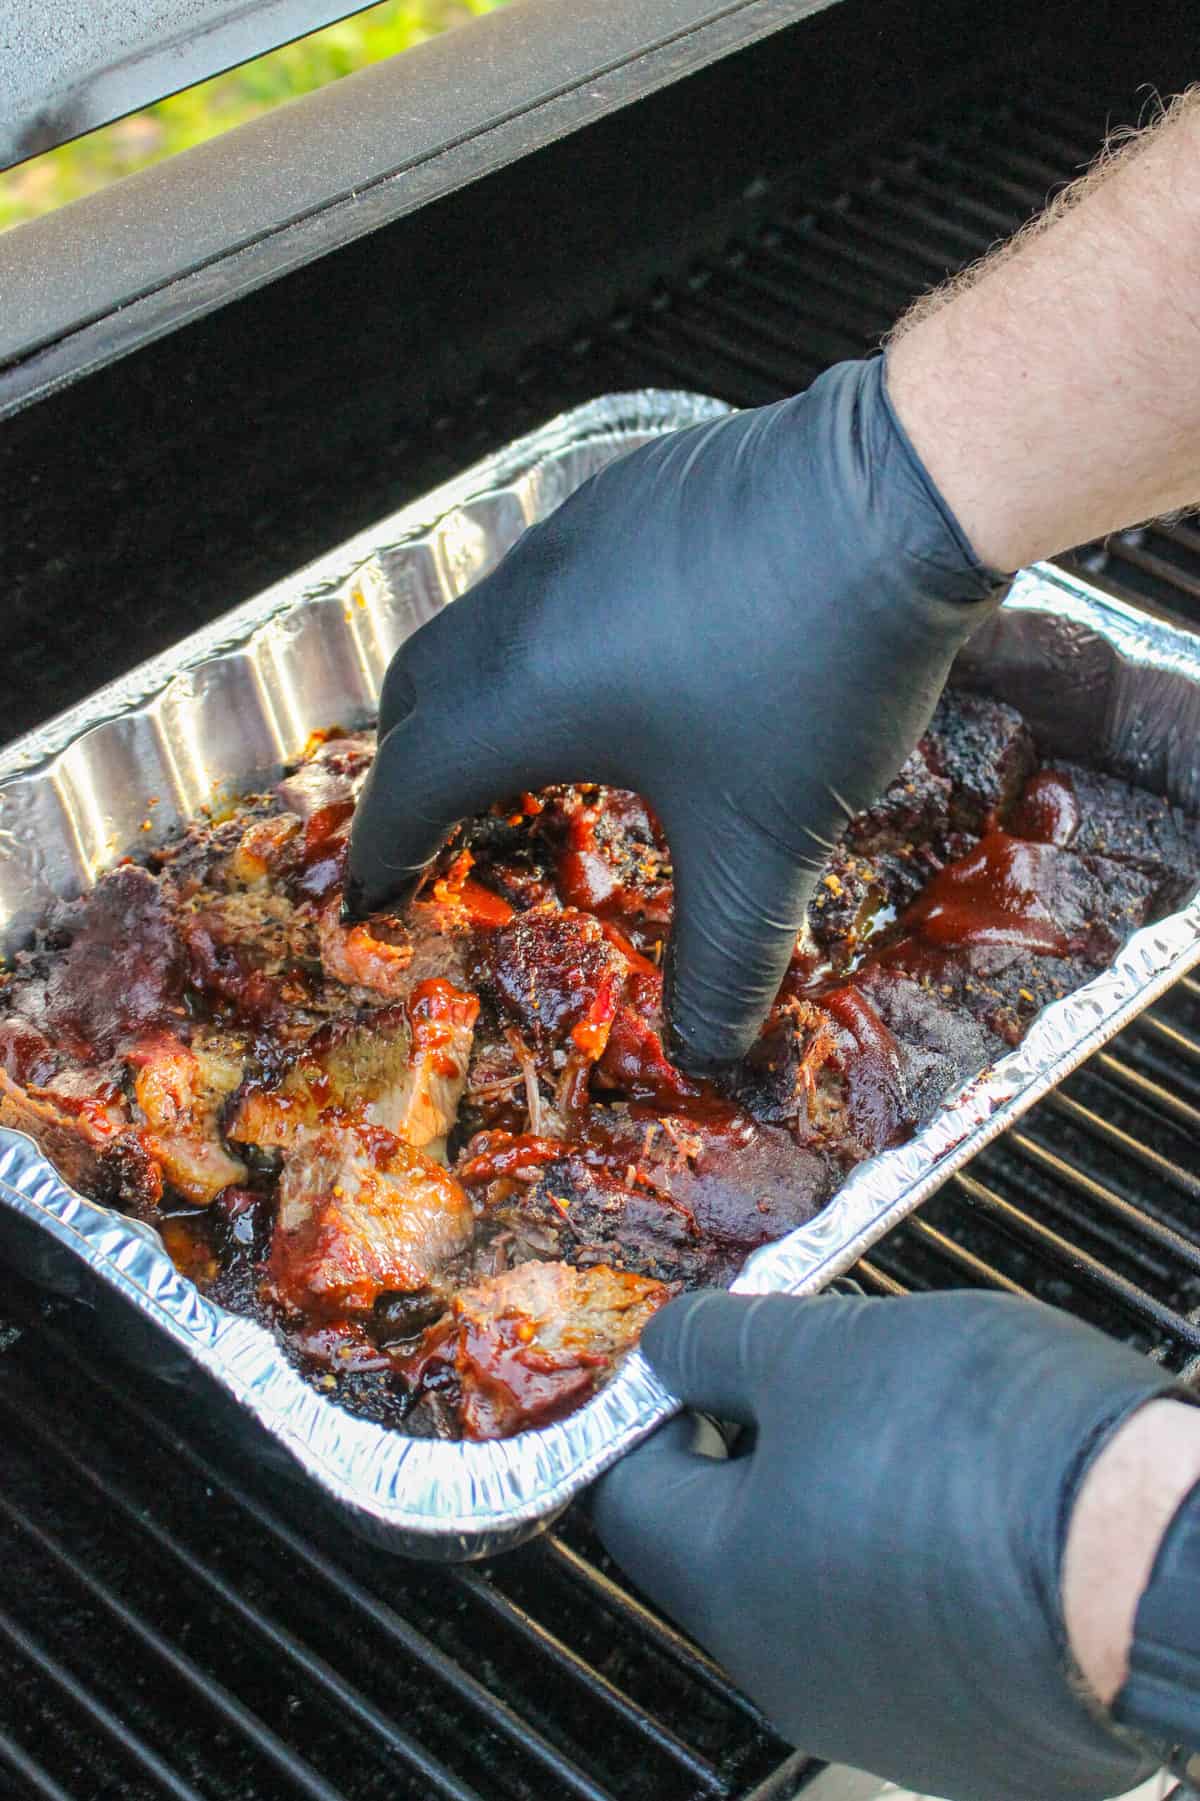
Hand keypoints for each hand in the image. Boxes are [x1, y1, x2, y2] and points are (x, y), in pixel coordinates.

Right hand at [345, 356, 1002, 1069]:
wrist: (901, 491)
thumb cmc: (811, 672)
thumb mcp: (766, 842)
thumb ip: (727, 962)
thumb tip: (713, 1061)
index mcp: (520, 697)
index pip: (409, 785)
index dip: (383, 854)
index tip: (372, 898)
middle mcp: (521, 606)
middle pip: (420, 695)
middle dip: (413, 773)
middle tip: (439, 836)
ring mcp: (571, 537)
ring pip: (481, 630)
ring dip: (477, 702)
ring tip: (525, 761)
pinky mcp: (630, 497)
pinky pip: (545, 584)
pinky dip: (539, 647)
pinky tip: (618, 671)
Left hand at [592, 1288, 1178, 1800]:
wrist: (1159, 1557)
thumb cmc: (987, 1448)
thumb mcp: (826, 1349)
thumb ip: (722, 1346)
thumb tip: (669, 1345)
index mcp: (729, 1585)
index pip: (632, 1491)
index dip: (655, 1407)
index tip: (694, 1361)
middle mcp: (789, 1673)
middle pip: (729, 1542)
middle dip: (763, 1447)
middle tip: (823, 1376)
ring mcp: (887, 1715)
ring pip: (823, 1583)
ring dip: (847, 1500)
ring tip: (920, 1428)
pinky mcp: (977, 1733)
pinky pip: (910, 1629)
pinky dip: (922, 1563)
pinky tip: (979, 1504)